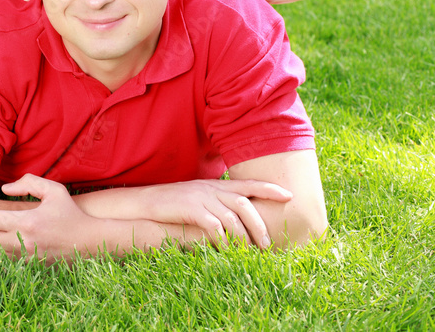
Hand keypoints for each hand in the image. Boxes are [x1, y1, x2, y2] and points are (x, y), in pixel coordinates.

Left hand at [0, 174, 95, 262]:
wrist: (89, 241)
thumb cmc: (70, 213)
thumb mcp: (53, 190)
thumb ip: (28, 183)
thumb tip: (5, 189)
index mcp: (26, 221)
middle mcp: (24, 242)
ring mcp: (27, 257)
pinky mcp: (31, 267)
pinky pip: (7, 262)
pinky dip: (3, 253)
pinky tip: (8, 243)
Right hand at [125, 179, 291, 249]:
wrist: (146, 201)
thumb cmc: (174, 203)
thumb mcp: (199, 198)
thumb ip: (217, 203)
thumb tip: (238, 218)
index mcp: (216, 185)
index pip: (247, 184)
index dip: (269, 188)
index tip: (288, 195)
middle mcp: (211, 189)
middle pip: (244, 203)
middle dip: (259, 224)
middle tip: (267, 243)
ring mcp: (201, 198)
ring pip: (232, 216)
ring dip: (244, 236)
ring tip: (250, 251)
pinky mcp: (190, 209)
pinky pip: (213, 225)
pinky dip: (223, 239)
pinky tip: (226, 250)